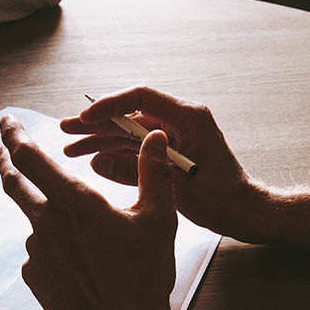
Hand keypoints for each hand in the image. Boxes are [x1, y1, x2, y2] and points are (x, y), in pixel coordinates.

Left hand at [0, 114, 177, 309]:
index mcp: (75, 202)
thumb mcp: (158, 219)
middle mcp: (47, 223)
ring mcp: (37, 252)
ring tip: (85, 236)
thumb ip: (153, 172)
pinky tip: (79, 263)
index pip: (31, 158)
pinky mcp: (34, 276)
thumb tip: (154, 136)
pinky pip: (39, 252)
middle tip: (3, 149)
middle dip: (6, 161)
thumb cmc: (144, 276)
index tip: (6, 121)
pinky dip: (53, 247)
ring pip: (35, 220)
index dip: (14, 136)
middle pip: (14, 184)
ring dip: (47, 215)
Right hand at [61, 86, 270, 242]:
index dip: (110, 105)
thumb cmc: (223, 198)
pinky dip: (115, 153)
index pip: (141, 98)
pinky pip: (136, 147)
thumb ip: (136, 171)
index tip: (85, 118)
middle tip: (65, 130)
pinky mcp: (169, 151)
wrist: (244, 212)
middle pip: (130, 114)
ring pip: (129, 132)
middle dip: (96, 123)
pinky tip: (93, 159)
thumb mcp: (176, 185)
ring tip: (70, 147)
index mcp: (188, 117)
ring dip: (101, 139)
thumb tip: (98, 160)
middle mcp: (179, 120)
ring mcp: (173, 136)